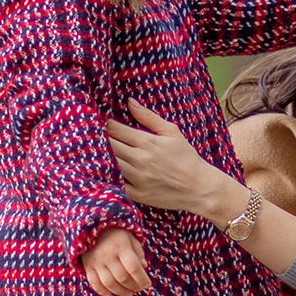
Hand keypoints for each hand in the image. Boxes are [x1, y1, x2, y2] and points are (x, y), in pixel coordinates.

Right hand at [81, 227, 150, 295]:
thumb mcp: (129, 235)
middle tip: (139, 289)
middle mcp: (108, 254)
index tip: (148, 284)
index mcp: (120, 246)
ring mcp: (96, 261)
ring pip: (109, 283)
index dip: (142, 278)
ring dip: (120, 291)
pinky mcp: (87, 265)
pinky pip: (94, 282)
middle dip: (133, 286)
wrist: (91, 224)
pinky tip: (110, 295)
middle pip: (122, 277)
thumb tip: (144, 267)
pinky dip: (102, 291)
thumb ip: (137, 251)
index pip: (133, 267)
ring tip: (129, 293)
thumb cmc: (115, 231)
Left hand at [107, 99, 225, 215]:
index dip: (106, 125)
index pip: (115, 130)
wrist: (198, 187)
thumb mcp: (171, 132)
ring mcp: (137, 179)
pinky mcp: (137, 194)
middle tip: (98, 135)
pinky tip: (111, 171)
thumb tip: (129, 102)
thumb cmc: (186, 156)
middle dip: (102, 139)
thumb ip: (148, 117)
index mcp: (147, 142)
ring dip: (104, 157)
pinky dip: (111, 177)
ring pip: (109, 164)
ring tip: (102, 152)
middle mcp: (139, 160)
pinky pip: (116, 184)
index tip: (103, 123)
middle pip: (108, 146)